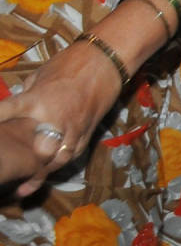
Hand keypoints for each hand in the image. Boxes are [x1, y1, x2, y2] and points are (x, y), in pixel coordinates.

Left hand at [0, 42, 127, 195]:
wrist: (105, 61)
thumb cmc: (70, 63)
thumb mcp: (40, 75)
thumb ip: (25, 95)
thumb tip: (13, 105)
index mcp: (36, 100)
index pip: (6, 112)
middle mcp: (53, 118)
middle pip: (37, 151)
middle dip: (26, 164)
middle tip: (12, 171)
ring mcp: (72, 127)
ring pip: (57, 159)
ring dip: (43, 171)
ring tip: (28, 184)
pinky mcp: (87, 130)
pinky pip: (73, 153)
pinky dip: (61, 162)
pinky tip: (51, 168)